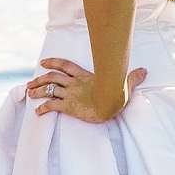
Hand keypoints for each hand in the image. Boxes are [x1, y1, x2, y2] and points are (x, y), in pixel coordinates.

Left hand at [26, 56, 146, 122]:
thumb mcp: (124, 84)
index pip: (65, 66)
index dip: (53, 63)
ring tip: (29, 93)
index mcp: (84, 76)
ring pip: (49, 89)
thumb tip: (144, 71)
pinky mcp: (68, 106)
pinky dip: (43, 108)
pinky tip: (38, 112)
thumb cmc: (116, 93)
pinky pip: (52, 106)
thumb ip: (132, 77)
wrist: (109, 102)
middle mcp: (74, 84)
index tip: (43, 62)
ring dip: (37, 91)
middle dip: (40, 79)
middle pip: (52, 77)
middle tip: (30, 83)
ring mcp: (70, 94)